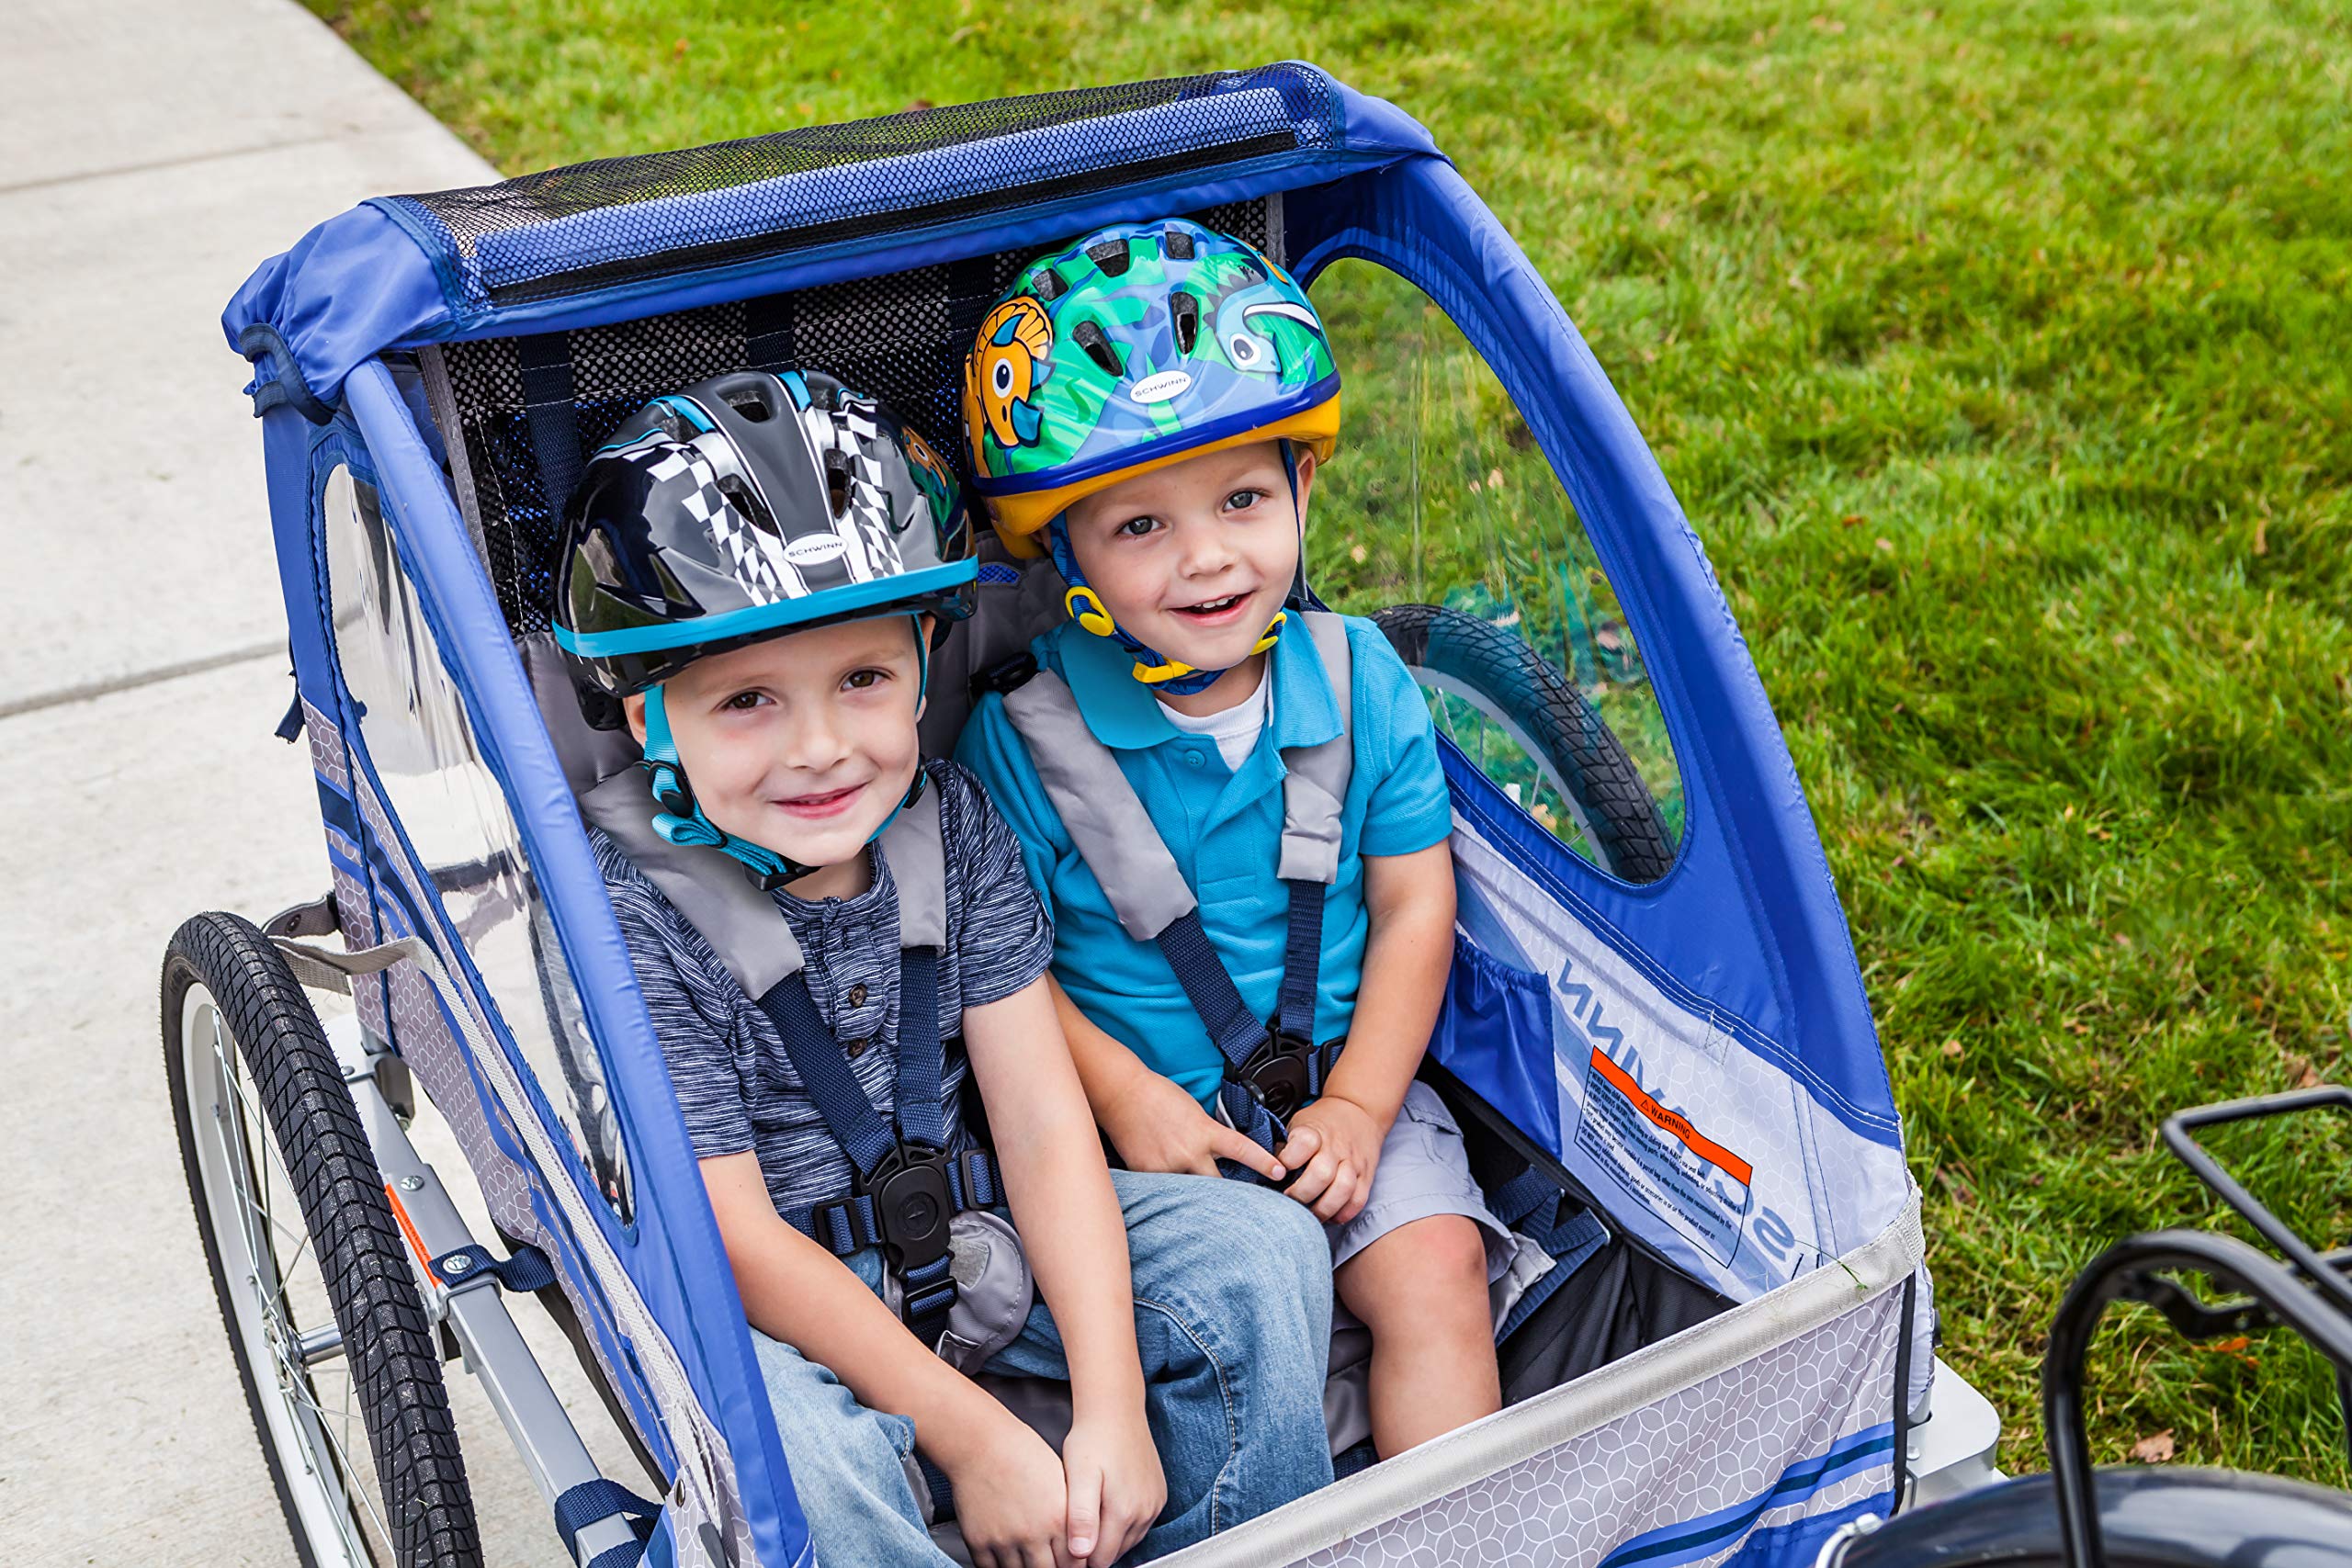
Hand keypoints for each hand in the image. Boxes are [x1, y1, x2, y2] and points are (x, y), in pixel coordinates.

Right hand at [942, 1409, 1081, 1567]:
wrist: (983, 1444)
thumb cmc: (1023, 1454)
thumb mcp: (1061, 1481)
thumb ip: (1070, 1516)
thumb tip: (1078, 1542)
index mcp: (1058, 1519)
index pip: (1074, 1563)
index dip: (1074, 1565)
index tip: (1070, 1562)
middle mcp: (1032, 1535)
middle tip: (1049, 1562)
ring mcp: (1004, 1541)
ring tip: (1029, 1560)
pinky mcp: (979, 1541)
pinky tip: (1007, 1559)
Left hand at [1061, 1410, 1166, 1566]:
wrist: (1116, 1410)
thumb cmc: (1093, 1439)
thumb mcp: (1079, 1476)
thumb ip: (1081, 1517)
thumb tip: (1081, 1553)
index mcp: (1124, 1511)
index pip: (1101, 1560)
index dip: (1080, 1555)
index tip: (1067, 1538)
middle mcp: (1145, 1512)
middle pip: (1115, 1553)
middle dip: (1095, 1547)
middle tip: (1074, 1524)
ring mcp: (1154, 1504)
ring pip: (1128, 1540)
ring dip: (1109, 1535)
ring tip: (1089, 1514)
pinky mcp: (1158, 1495)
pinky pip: (1140, 1525)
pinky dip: (1124, 1523)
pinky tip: (1106, 1507)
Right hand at [1099, 1067, 1284, 1182]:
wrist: (1123, 1093)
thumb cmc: (1159, 1097)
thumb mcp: (1195, 1112)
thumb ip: (1208, 1135)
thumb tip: (1220, 1155)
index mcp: (1206, 1132)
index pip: (1243, 1149)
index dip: (1264, 1162)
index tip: (1280, 1172)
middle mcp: (1190, 1152)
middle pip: (1220, 1186)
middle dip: (1229, 1196)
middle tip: (1241, 1206)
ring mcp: (1168, 1166)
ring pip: (1192, 1193)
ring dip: (1195, 1194)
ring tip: (1197, 1198)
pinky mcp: (1148, 1174)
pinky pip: (1164, 1190)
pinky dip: (1166, 1187)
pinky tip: (1161, 1180)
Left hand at [1276, 1096, 1384, 1223]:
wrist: (1359, 1110)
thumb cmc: (1321, 1121)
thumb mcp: (1299, 1122)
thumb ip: (1285, 1145)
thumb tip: (1266, 1171)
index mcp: (1316, 1131)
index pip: (1304, 1143)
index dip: (1288, 1160)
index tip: (1278, 1172)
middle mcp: (1336, 1148)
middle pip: (1322, 1174)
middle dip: (1302, 1194)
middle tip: (1289, 1203)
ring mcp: (1353, 1163)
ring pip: (1343, 1190)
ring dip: (1323, 1209)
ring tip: (1309, 1215)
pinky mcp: (1366, 1176)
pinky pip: (1358, 1200)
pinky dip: (1344, 1214)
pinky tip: (1330, 1216)